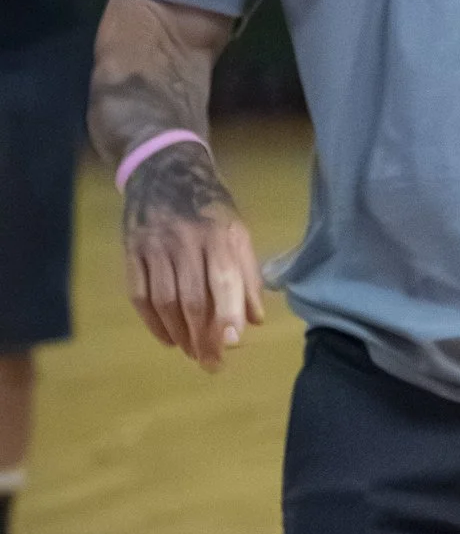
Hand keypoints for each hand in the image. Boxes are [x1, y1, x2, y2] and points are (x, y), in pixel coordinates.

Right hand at [122, 150, 264, 368]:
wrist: (164, 170)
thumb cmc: (210, 207)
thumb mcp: (238, 232)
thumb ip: (248, 275)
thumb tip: (254, 320)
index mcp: (219, 235)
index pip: (223, 280)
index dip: (227, 313)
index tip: (231, 343)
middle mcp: (185, 240)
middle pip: (190, 299)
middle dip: (201, 337)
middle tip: (211, 363)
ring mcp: (154, 245)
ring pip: (163, 300)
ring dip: (177, 334)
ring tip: (191, 353)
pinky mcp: (132, 250)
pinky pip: (138, 293)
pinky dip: (151, 321)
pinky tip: (167, 338)